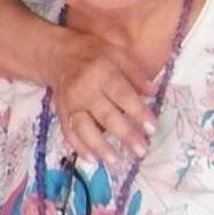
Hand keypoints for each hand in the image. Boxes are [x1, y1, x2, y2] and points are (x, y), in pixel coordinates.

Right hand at [49, 30, 156, 164]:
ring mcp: (71, 103)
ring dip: (99, 146)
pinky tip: (93, 160)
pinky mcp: (62, 113)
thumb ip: (136, 73)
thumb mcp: (117, 53)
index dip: (137, 112)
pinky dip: (79, 148)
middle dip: (124, 134)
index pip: (122, 94)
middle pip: (105, 115)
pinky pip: (69, 133)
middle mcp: (85, 89)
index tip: (152, 128)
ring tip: (115, 161)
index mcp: (102, 72)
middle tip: (141, 150)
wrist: (59, 55)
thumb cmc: (94, 54)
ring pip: (84, 128)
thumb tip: (154, 92)